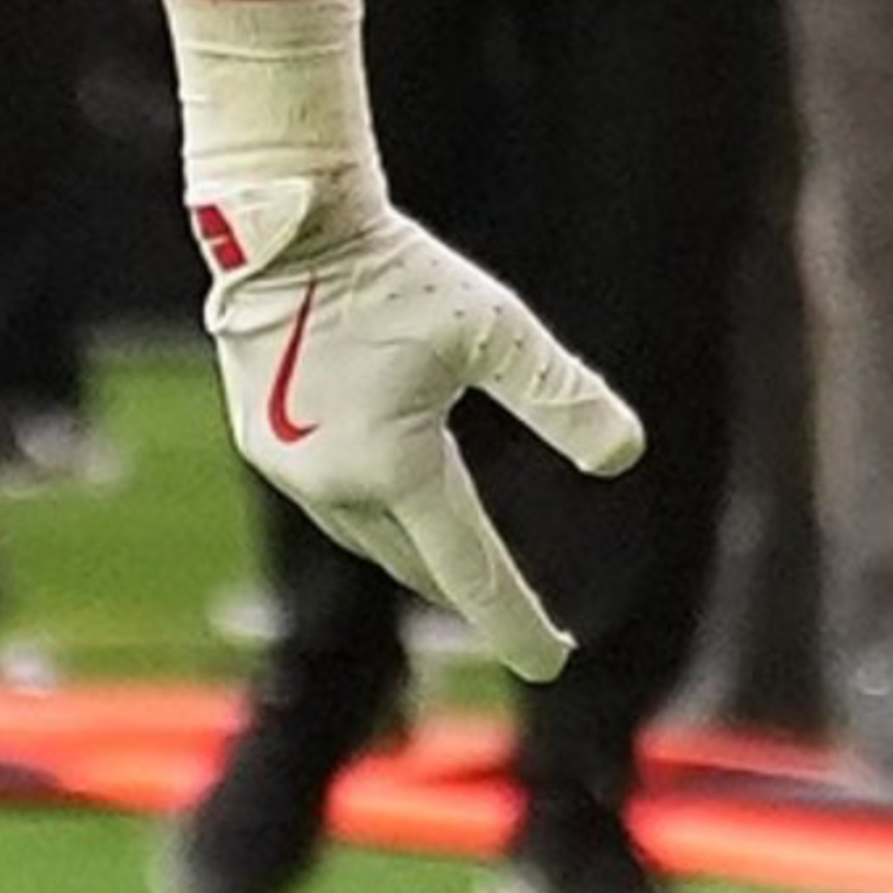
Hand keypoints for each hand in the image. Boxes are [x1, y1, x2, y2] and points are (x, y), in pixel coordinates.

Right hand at [193, 179, 643, 678]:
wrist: (286, 229)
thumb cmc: (398, 275)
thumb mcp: (497, 331)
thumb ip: (561, 397)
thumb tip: (625, 456)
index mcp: (395, 465)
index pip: (470, 570)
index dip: (514, 622)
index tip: (552, 662)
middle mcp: (336, 483)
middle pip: (419, 564)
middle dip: (470, 593)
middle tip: (525, 620)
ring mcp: (292, 470)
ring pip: (372, 540)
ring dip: (420, 558)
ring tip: (464, 568)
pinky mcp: (267, 446)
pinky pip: (334, 507)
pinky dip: (378, 520)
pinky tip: (400, 507)